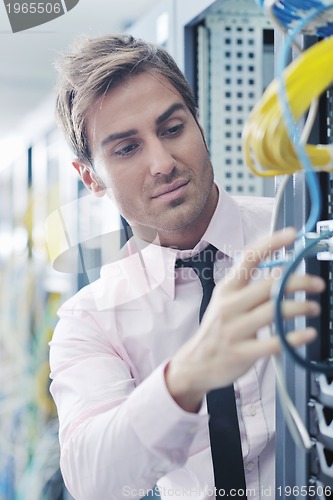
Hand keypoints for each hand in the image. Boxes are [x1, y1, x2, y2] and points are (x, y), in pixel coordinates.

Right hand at [165, 227, 324, 411]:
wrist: (196, 362)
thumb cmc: (217, 329)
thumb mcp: (225, 301)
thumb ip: (249, 286)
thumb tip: (282, 269)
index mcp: (227, 288)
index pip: (249, 258)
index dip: (271, 244)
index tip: (292, 235)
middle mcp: (230, 305)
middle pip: (269, 286)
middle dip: (299, 281)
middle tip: (317, 284)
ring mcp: (235, 330)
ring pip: (274, 312)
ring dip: (301, 307)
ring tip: (313, 308)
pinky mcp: (242, 352)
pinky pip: (274, 343)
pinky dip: (295, 337)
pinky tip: (307, 333)